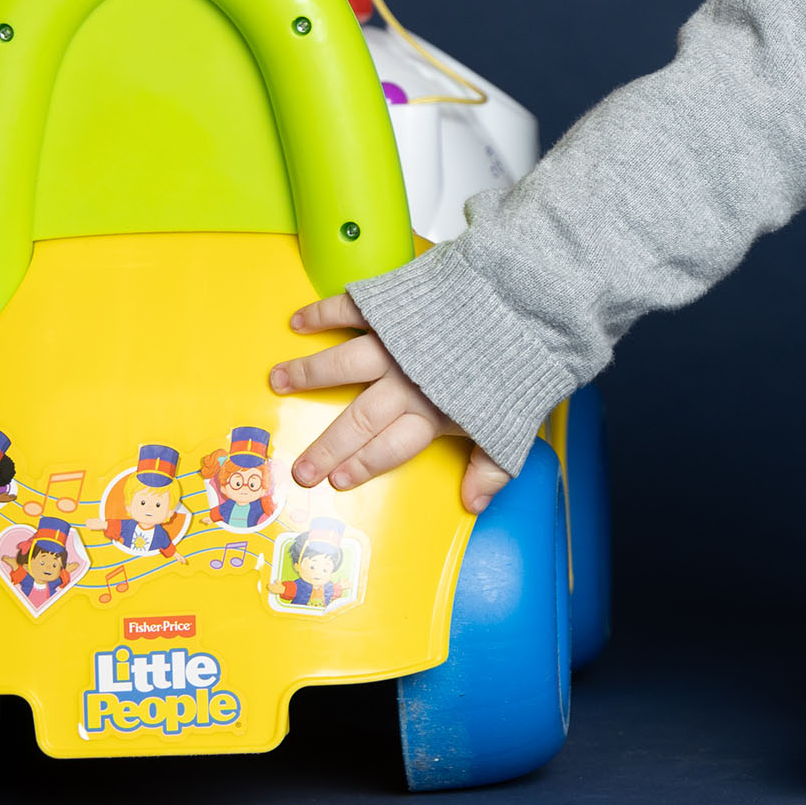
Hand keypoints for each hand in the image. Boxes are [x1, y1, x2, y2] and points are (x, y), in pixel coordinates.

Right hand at [274, 294, 511, 513]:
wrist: (528, 300)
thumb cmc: (522, 363)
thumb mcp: (514, 423)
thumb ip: (492, 466)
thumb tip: (474, 504)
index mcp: (434, 413)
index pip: (389, 448)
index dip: (362, 466)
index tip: (335, 481)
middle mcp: (408, 382)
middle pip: (359, 419)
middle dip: (327, 446)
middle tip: (298, 467)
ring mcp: (397, 343)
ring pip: (342, 363)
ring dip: (307, 373)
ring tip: (277, 381)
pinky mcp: (394, 307)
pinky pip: (350, 310)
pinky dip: (322, 314)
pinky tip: (298, 322)